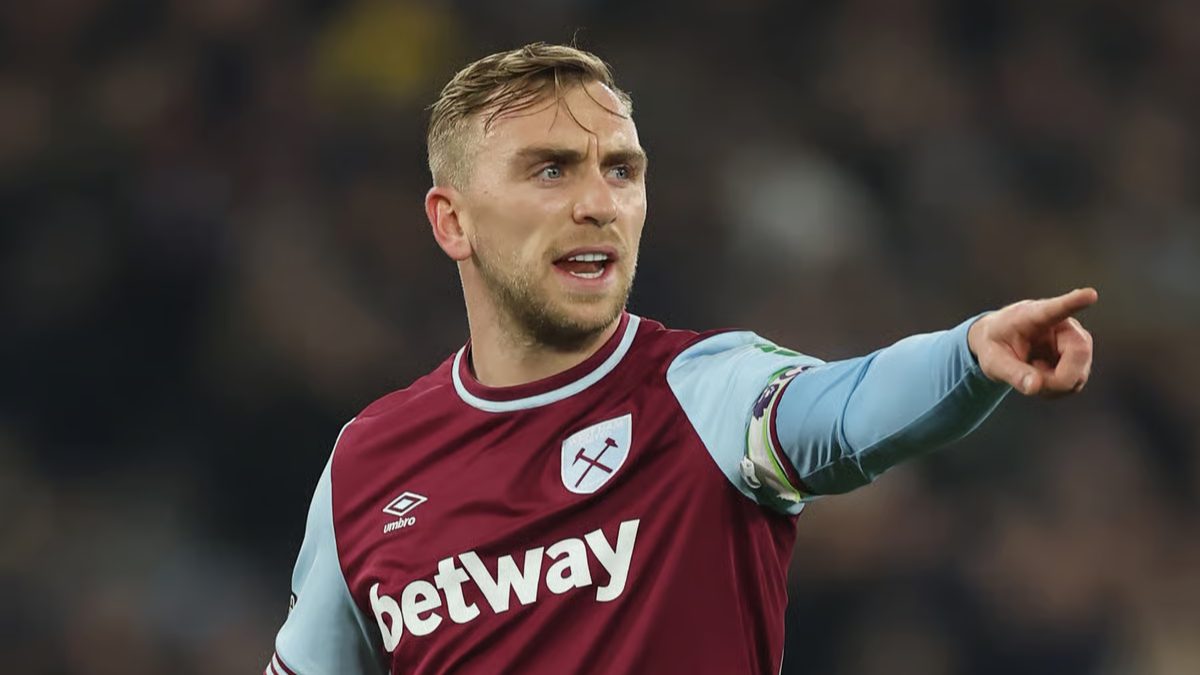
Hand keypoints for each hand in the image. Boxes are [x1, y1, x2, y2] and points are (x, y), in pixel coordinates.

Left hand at [967, 288, 1097, 396]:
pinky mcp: (1079, 358)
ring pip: (1079, 372)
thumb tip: (1035, 387)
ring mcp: (1075, 341)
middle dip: (1058, 378)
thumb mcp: (993, 361)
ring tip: (1031, 374)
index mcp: (1034, 315)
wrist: (999, 344)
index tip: (1090, 295)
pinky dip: (1056, 389)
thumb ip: (1012, 373)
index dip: (1074, 302)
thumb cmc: (994, 345)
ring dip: (1054, 385)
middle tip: (1032, 383)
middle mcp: (1062, 324)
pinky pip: (1075, 382)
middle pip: (1079, 352)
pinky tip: (1041, 377)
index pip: (1057, 308)